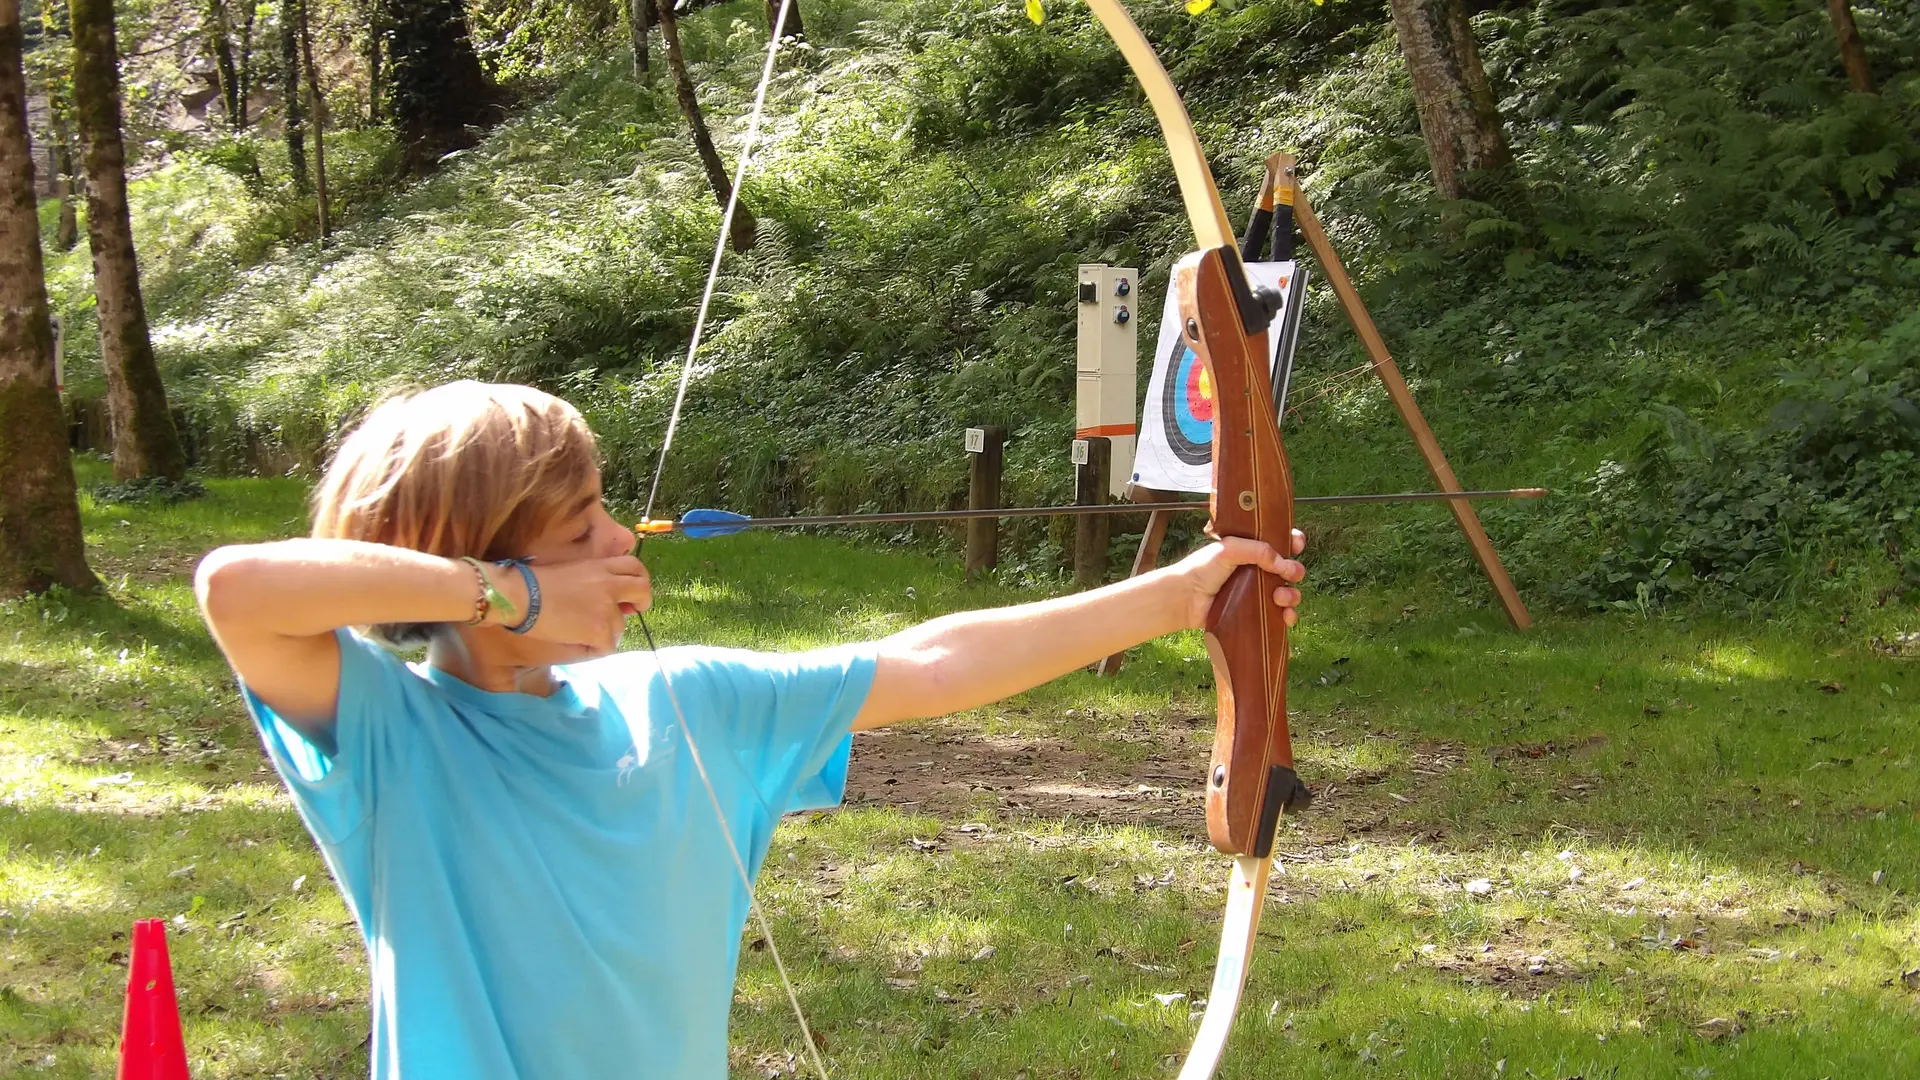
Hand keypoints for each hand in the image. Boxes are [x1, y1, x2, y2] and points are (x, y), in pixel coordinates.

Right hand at [496, 555, 652, 654]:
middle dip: (642, 602)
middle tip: (629, 612)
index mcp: (601, 567)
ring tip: (579, 630)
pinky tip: (575, 641)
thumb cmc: (534, 583)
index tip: (629, 594)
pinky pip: (607, 646)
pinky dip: (593, 648)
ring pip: (621, 626)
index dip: (637, 581)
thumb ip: (595, 580)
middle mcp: (610, 585)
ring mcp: (607, 607)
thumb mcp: (572, 570)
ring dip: (606, 631)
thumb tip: (612, 600)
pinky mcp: (600, 629)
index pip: (635, 567)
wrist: (520, 596)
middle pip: (643, 590)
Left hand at [1167, 531, 1305, 629]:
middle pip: (1289, 569)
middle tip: (1291, 574)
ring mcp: (1257, 593)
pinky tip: (1286, 617)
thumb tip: (1283, 562)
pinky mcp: (1254, 613)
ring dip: (1292, 595)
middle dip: (1295, 571)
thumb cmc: (1201, 569)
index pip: (1280, 542)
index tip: (1296, 545)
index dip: (1292, 542)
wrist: (1184, 598)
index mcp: (1251, 550)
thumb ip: (1257, 550)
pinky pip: (1279, 616)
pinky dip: (1288, 616)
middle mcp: (1257, 570)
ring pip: (1287, 593)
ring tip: (1280, 597)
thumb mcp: (1229, 548)